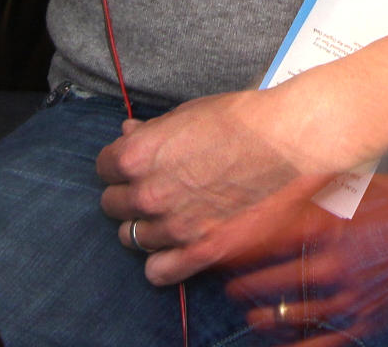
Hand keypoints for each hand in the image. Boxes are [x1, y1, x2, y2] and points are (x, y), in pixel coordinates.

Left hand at [96, 92, 348, 285]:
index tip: (131, 165)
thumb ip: (151, 133)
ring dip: (145, 226)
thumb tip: (128, 134)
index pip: (104, 168)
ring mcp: (174, 226)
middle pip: (114, 205)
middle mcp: (149, 194)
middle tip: (150, 188)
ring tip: (166, 214)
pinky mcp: (202, 249)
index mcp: (138, 156)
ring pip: (133, 238)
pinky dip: (160, 262)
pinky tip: (171, 248)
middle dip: (127, 195)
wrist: (283, 140)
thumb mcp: (185, 115)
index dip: (118, 164)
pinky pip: (159, 272)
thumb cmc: (238, 120)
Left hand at [221, 158, 387, 342]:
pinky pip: (319, 344)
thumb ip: (293, 197)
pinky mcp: (370, 320)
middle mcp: (332, 264)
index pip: (250, 248)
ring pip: (283, 318)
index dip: (221, 255)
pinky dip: (294, 343)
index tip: (206, 252)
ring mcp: (351, 297)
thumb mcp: (337, 184)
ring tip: (249, 306)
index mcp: (320, 225)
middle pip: (258, 286)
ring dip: (258, 314)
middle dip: (235, 285)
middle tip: (225, 280)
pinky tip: (281, 336)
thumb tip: (247, 206)